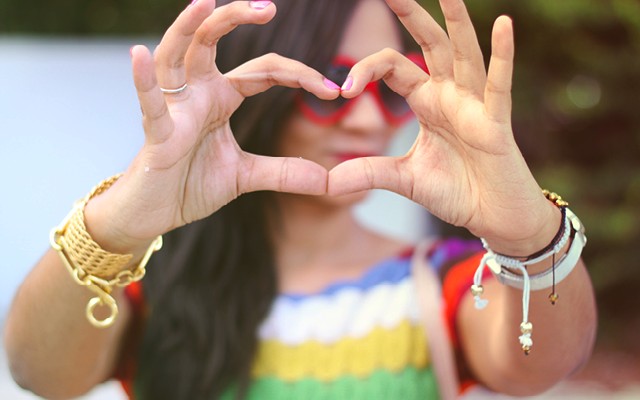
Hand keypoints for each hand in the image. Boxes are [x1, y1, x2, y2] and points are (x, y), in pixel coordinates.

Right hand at [87, 0, 338, 248]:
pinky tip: (140, 53)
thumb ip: (284, 173)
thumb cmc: (191, 185)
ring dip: (187, 28)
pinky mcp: (157, 134)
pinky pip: (150, 103)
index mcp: (221, 97)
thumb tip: (327, 181)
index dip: (298, 74)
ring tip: (204, 1)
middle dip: (236, 18)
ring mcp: (175, 109)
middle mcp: (197, 93)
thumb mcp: (246, 176)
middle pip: (212, 40)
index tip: (333, 91)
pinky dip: (143, 79)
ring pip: (176, 55)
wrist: (157, 213)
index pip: (263, 71)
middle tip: (268, 7)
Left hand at [329, 0, 557, 251]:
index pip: (392, 67)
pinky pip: (498, 85)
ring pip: (464, 53)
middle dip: (411, 14)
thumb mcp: (403, 180)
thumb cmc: (456, 192)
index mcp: (427, 102)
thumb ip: (368, 173)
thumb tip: (327, 183)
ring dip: (457, 20)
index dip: (366, 70)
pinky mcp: (495, 123)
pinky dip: (503, 55)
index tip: (342, 90)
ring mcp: (474, 105)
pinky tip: (504, 24)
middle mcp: (450, 95)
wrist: (493, 217)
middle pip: (429, 45)